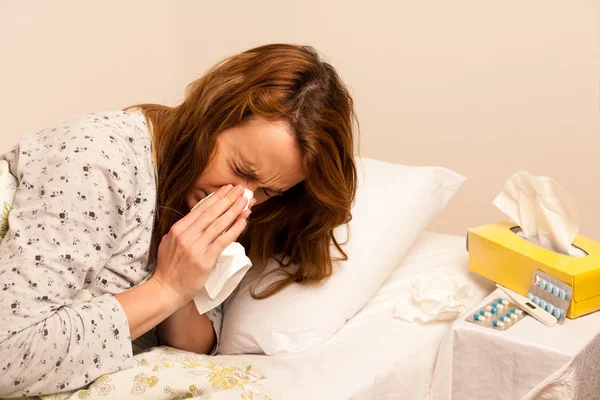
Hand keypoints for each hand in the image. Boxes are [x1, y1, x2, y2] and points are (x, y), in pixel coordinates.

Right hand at [151, 184, 251, 307]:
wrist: (167, 289)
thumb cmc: (169, 267)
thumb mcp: (170, 242)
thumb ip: (184, 230)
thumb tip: (199, 218)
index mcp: (178, 229)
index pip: (200, 209)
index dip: (216, 197)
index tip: (227, 189)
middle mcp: (187, 235)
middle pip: (211, 213)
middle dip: (228, 199)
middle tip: (241, 189)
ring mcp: (196, 247)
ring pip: (219, 224)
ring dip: (234, 211)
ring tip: (246, 202)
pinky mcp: (205, 260)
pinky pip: (222, 241)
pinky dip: (234, 230)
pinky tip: (243, 221)